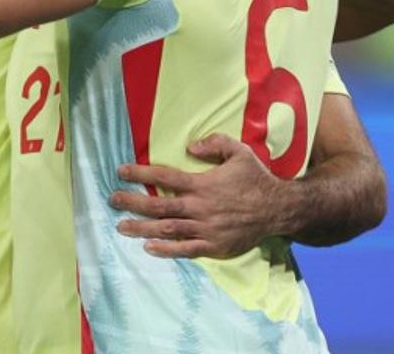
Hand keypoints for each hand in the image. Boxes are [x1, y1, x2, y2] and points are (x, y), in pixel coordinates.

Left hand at [109, 133, 286, 258]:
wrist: (280, 209)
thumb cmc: (256, 178)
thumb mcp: (239, 151)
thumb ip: (214, 143)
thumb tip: (190, 145)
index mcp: (203, 183)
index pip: (164, 176)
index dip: (140, 173)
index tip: (120, 171)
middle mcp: (201, 207)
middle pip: (159, 205)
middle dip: (132, 202)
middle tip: (112, 200)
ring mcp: (207, 228)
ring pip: (168, 229)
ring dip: (142, 228)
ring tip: (121, 226)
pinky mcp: (215, 246)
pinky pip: (186, 250)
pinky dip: (166, 250)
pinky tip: (148, 248)